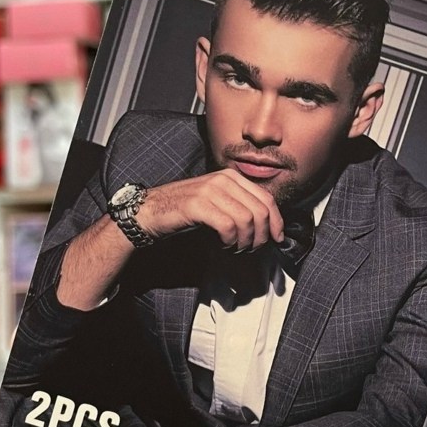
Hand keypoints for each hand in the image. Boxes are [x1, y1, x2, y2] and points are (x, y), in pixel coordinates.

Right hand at [136, 169, 285, 250]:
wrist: (150, 211)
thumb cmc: (185, 212)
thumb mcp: (217, 203)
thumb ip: (239, 207)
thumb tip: (268, 226)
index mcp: (231, 177)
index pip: (266, 199)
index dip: (277, 222)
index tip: (277, 239)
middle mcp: (223, 180)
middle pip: (260, 211)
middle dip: (262, 236)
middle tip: (251, 249)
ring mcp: (209, 191)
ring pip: (246, 220)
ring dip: (245, 241)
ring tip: (234, 248)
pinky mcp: (197, 205)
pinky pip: (228, 226)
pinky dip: (230, 241)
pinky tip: (222, 244)